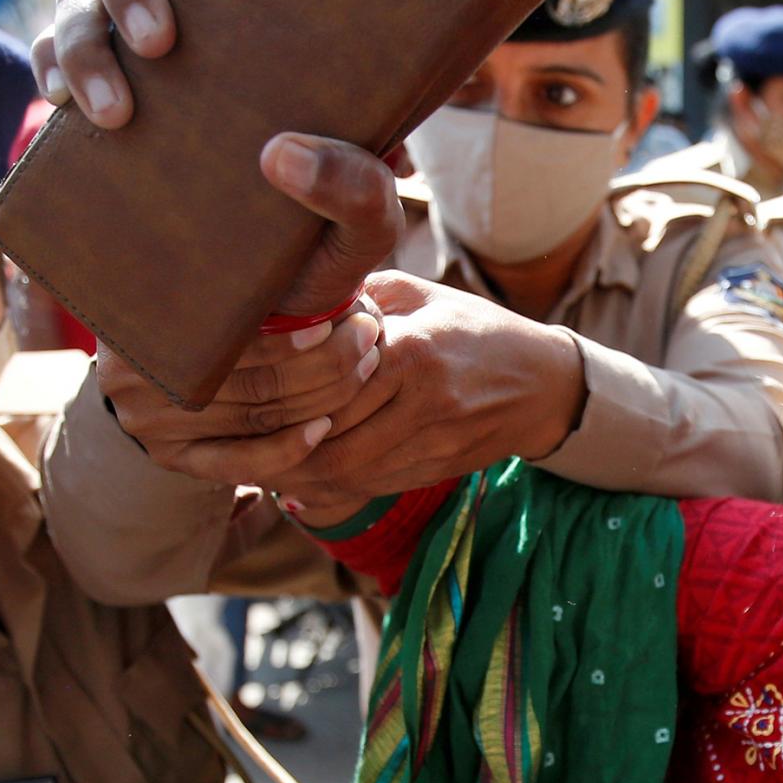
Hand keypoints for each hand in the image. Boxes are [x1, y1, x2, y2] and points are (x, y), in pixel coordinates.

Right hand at [34, 0, 409, 318]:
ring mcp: (136, 70)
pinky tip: (59, 110)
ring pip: (76, 7)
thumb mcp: (365, 226)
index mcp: (255, 30)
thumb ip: (360, 192)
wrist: (276, 307)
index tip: (168, 32)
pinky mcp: (95, 121)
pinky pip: (50, 72)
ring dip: (75, 45)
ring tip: (109, 114)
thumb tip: (283, 154)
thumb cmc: (328, 244)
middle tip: (155, 51)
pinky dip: (45, 74)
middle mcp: (187, 35)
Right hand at [99, 305, 382, 484]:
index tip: (340, 315)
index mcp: (145, 333)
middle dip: (326, 363)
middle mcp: (142, 388)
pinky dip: (287, 449)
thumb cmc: (172, 306)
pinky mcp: (175, 460)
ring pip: (259, 420)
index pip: (233, 344)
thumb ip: (225, 279)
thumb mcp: (183, 280)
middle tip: (367, 336)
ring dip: (322, 396)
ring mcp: (156, 430)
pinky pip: (240, 463)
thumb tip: (300, 253)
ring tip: (364, 367)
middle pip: (255, 385)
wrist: (120, 366)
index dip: (292, 337)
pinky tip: (323, 427)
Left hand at [266, 272, 587, 523]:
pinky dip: (332, 485)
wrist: (543, 382)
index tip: (250, 394)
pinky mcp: (439, 469)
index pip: (330, 383)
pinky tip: (303, 476)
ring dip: (300, 472)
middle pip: (332, 436)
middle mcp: (424, 401)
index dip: (285, 396)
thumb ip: (359, 299)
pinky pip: (372, 485)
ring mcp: (434, 441)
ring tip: (261, 461)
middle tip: (239, 439)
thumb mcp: (420, 296)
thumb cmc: (473, 329)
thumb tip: (294, 302)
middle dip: (281, 442)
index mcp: (413, 349)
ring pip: (348, 471)